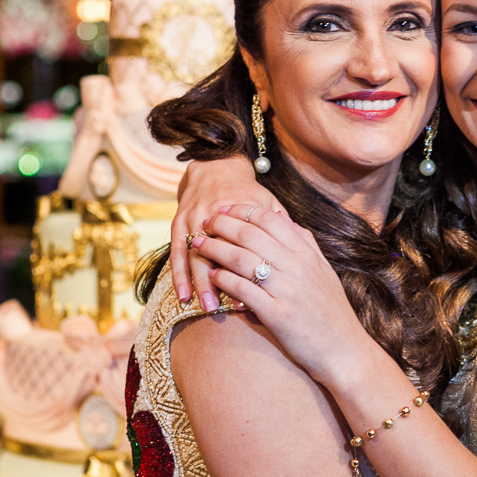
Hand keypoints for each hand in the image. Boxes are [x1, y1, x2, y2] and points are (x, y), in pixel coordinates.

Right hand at [171, 157, 285, 308]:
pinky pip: (177, 253)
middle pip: (217, 251)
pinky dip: (178, 275)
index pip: (246, 242)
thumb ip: (281, 224)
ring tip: (208, 307)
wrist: (216, 169)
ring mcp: (193, 217)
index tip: (259, 293)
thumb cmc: (248, 193)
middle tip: (231, 306)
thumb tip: (299, 243)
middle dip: (221, 281)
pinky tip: (183, 296)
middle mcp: (213, 212)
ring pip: (194, 255)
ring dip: (199, 283)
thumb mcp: (268, 202)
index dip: (251, 268)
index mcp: (241, 208)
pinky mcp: (179, 223)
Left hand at [190, 206, 366, 385]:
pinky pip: (243, 290)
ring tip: (199, 245)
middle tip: (205, 221)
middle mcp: (297, 267)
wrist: (344, 351)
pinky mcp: (277, 314)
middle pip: (251, 234)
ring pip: (242, 259)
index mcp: (307, 254)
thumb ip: (306, 243)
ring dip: (216, 248)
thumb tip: (285, 219)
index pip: (270, 219)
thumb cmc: (332, 312)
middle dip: (223, 224)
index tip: (225, 209)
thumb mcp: (324, 271)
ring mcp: (287, 290)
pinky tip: (211, 276)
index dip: (243, 210)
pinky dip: (224, 279)